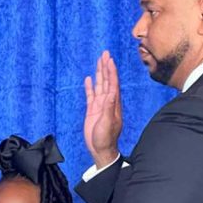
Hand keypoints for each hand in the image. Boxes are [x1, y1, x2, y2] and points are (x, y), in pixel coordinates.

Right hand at [83, 50, 121, 168]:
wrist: (100, 149)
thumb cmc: (106, 138)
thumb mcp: (107, 123)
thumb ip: (108, 108)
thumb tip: (110, 93)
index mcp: (113, 103)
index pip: (112, 83)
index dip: (111, 71)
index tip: (109, 59)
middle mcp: (107, 101)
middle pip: (106, 80)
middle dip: (106, 67)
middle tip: (104, 54)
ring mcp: (100, 105)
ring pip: (99, 85)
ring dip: (99, 73)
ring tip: (98, 61)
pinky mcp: (92, 110)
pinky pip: (90, 95)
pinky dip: (90, 86)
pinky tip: (88, 79)